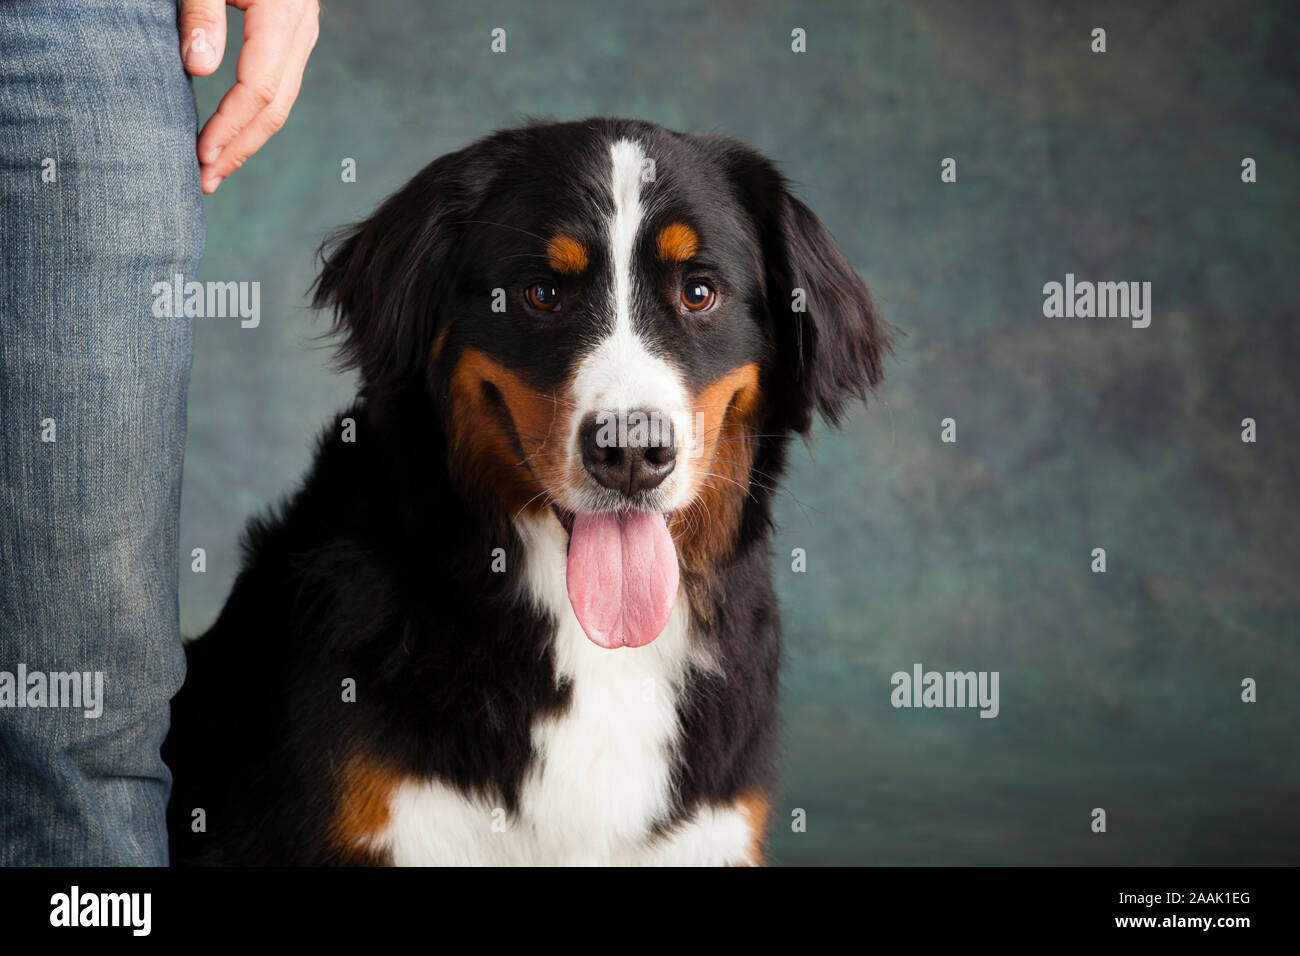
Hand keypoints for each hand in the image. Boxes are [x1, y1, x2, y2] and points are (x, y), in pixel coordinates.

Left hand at [179, 0, 319, 193]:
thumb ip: (199, 11)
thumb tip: (199, 70)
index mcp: (282, 10)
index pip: (259, 86)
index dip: (229, 126)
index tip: (199, 155)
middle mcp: (301, 25)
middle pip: (277, 105)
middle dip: (240, 149)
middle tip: (205, 182)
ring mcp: (302, 30)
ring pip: (283, 100)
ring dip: (248, 139)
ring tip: (216, 168)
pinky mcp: (293, 32)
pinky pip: (280, 85)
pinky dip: (255, 115)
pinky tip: (231, 133)